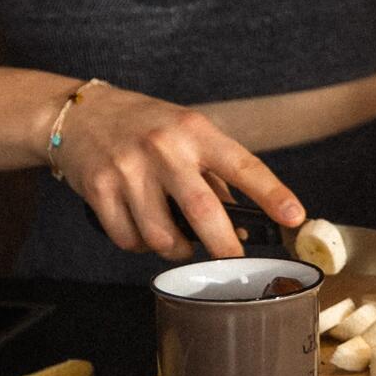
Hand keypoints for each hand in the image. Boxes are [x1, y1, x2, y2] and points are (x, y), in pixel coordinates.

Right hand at [52, 85, 303, 262]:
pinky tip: (143, 231)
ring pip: (162, 236)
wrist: (80, 115)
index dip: (272, 194)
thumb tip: (242, 223)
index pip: (242, 164)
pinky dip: (141, 246)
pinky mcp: (100, 190)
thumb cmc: (145, 126)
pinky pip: (128, 239)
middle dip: (224, 246)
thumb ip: (214, 173)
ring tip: (178, 241)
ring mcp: (129, 170)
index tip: (294, 217)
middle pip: (203, 211)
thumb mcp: (186, 133)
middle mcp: (164, 148)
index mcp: (195, 131)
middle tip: (233, 261)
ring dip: (176, 250)